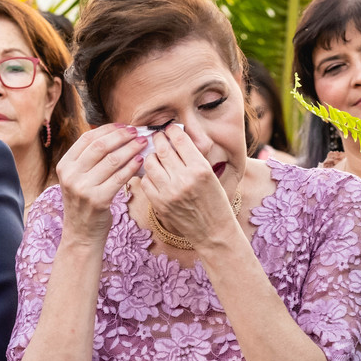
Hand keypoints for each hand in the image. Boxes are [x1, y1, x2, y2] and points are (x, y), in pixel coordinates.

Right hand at [55, 123, 146, 243]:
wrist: (81, 234)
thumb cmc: (85, 203)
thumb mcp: (78, 179)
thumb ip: (89, 159)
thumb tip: (114, 134)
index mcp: (65, 166)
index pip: (87, 139)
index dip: (108, 129)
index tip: (124, 126)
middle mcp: (71, 176)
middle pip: (100, 146)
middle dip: (121, 136)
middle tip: (137, 132)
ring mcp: (83, 188)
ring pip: (112, 160)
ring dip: (131, 148)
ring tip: (143, 143)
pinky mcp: (98, 200)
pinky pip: (120, 177)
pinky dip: (132, 166)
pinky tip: (141, 160)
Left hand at [141, 124, 239, 247]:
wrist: (213, 231)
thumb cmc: (214, 201)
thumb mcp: (210, 174)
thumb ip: (193, 157)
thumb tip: (174, 137)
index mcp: (200, 168)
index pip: (180, 140)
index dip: (172, 131)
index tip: (169, 129)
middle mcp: (184, 179)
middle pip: (163, 149)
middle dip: (158, 139)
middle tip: (157, 137)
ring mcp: (169, 192)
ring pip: (150, 163)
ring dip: (151, 156)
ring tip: (155, 156)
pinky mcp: (159, 204)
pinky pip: (146, 181)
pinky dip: (148, 175)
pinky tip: (154, 175)